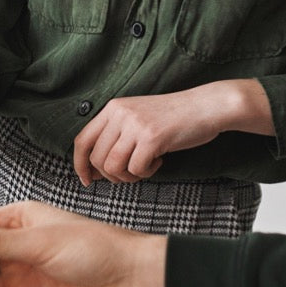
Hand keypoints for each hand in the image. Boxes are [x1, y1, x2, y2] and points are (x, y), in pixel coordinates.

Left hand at [72, 79, 271, 184]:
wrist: (205, 106)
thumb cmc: (172, 118)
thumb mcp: (137, 118)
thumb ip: (115, 136)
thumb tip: (95, 169)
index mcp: (112, 108)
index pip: (82, 140)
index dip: (80, 164)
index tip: (87, 180)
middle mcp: (119, 114)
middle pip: (97, 158)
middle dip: (111, 176)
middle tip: (131, 174)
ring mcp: (135, 125)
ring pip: (113, 166)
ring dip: (128, 176)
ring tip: (144, 168)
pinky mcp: (152, 137)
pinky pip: (136, 169)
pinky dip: (147, 173)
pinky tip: (159, 161)